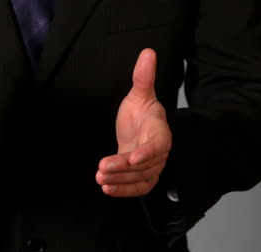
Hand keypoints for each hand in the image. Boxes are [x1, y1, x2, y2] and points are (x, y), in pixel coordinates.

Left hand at [96, 48, 171, 196]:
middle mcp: (158, 153)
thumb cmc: (140, 113)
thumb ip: (143, 77)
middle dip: (123, 169)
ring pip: (139, 179)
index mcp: (160, 132)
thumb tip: (147, 51)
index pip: (158, 145)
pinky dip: (123, 191)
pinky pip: (137, 188)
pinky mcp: (143, 178)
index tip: (133, 157)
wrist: (138, 130)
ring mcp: (151, 167)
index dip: (148, 152)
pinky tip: (106, 189)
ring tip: (100, 179)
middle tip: (102, 169)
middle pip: (145, 166)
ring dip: (120, 181)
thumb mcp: (139, 94)